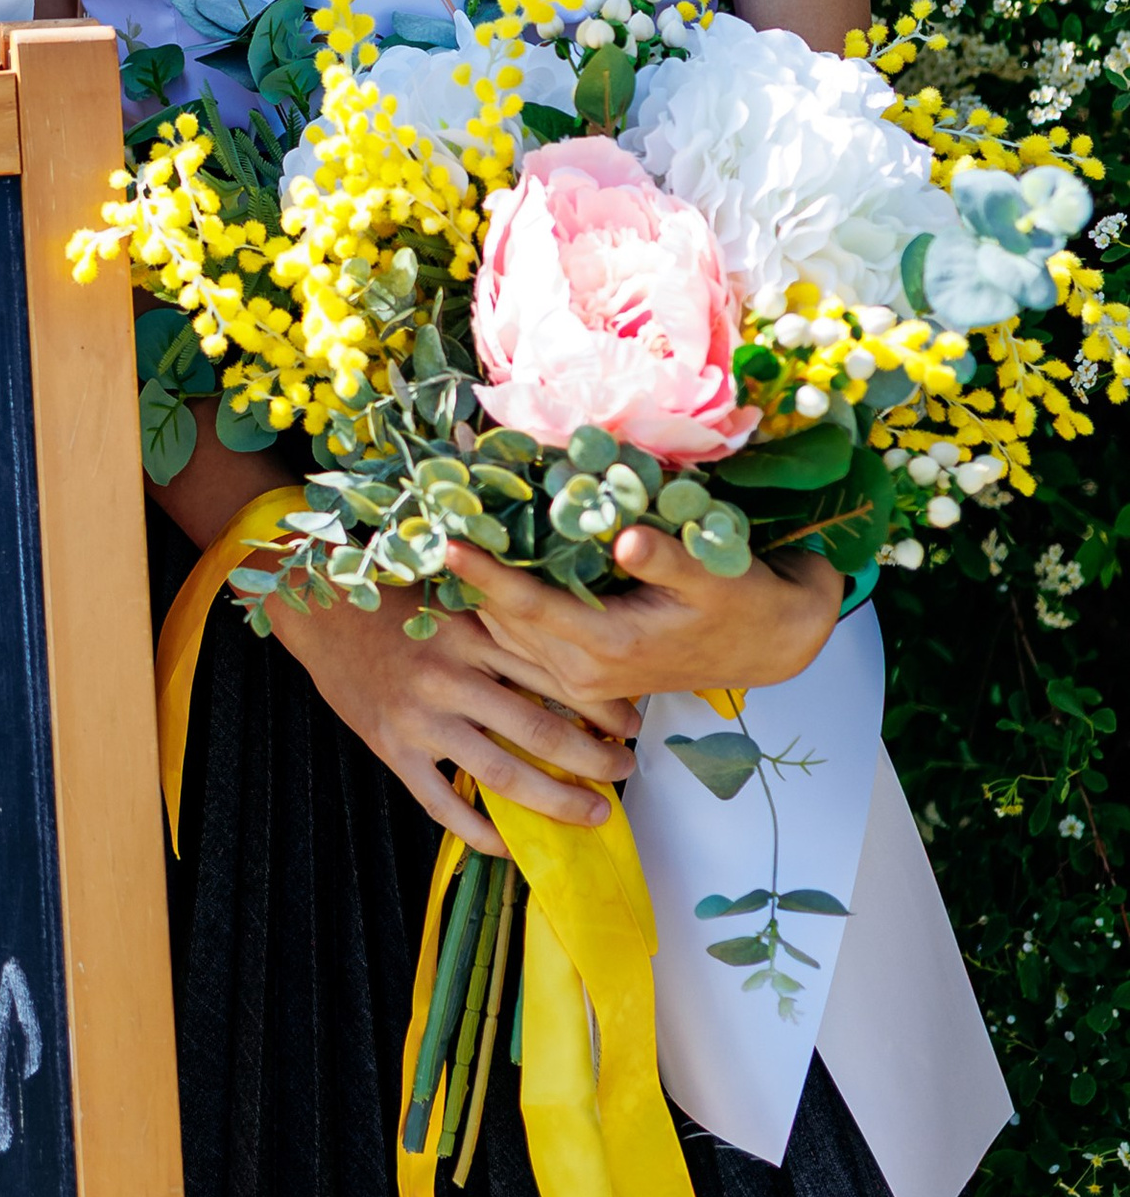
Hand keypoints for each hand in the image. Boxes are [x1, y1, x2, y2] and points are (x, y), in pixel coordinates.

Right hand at [263, 592, 640, 857]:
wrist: (320, 611)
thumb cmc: (394, 605)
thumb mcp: (453, 603)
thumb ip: (501, 631)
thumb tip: (568, 663)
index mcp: (473, 634)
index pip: (554, 675)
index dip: (601, 704)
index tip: (633, 722)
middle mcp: (452, 676)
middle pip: (540, 730)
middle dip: (594, 758)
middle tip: (624, 772)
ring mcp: (421, 718)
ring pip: (503, 773)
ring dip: (557, 800)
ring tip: (594, 813)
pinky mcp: (393, 750)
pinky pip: (444, 805)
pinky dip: (481, 832)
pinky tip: (510, 846)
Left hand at [453, 529, 843, 706]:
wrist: (769, 644)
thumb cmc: (743, 603)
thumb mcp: (713, 575)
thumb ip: (667, 559)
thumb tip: (626, 538)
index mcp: (608, 648)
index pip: (529, 606)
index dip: (486, 573)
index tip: (445, 540)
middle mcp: (584, 671)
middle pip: (504, 620)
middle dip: (467, 575)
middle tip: (427, 519)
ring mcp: (580, 677)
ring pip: (508, 632)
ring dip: (478, 590)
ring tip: (440, 537)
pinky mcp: (583, 672)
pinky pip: (525, 638)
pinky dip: (501, 605)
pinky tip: (481, 567)